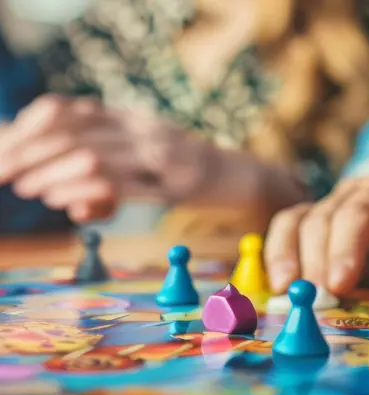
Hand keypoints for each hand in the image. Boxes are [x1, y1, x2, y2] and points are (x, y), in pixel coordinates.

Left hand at [0, 95, 215, 222]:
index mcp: (131, 118)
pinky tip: (59, 198)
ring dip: (51, 171)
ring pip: (91, 154)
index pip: (71, 111)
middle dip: (30, 152)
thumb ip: (109, 169)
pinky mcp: (171, 180)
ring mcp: (158, 151)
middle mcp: (141, 127)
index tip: (7, 146)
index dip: (33, 126)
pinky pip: (118, 183)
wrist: (235, 175)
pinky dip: (82, 190)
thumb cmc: (186, 170)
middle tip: (4, 171)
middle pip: (74, 131)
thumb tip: (64, 197)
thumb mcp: (146, 158)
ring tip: (24, 186)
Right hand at [265, 170, 368, 294]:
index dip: (345, 249)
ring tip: (284, 288)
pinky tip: (277, 280)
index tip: (338, 285)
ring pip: (293, 223)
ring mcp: (324, 203)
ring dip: (285, 258)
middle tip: (312, 297)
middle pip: (320, 220)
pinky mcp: (306, 218)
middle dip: (314, 262)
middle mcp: (349, 193)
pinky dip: (276, 256)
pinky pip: (283, 231)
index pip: (359, 214)